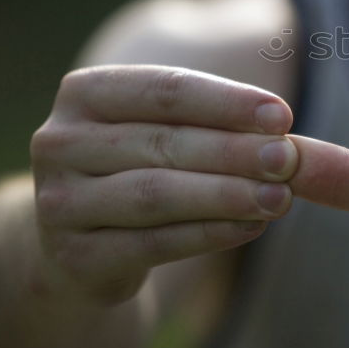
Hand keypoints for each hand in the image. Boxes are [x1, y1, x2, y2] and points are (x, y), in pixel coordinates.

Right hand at [30, 65, 296, 303]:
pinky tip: (253, 227)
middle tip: (290, 159)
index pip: (165, 89)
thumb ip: (213, 123)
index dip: (227, 102)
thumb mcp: (163, 130)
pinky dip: (209, 234)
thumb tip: (285, 130)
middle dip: (235, 151)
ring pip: (156, 194)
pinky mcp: (73, 257)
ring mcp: (58, 202)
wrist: (78, 242)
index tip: (283, 115)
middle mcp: (58, 141)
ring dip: (226, 195)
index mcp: (84, 93)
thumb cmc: (140, 165)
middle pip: (163, 142)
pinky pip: (153, 244)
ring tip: (281, 198)